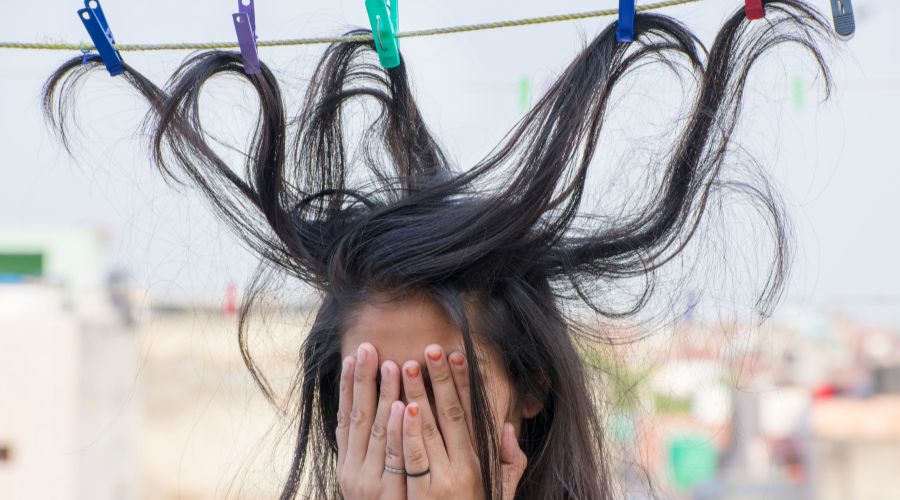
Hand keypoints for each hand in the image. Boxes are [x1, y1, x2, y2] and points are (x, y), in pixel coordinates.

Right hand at [336, 343, 407, 498]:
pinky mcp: (393, 493)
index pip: (346, 417)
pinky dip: (399, 430)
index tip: (353, 356)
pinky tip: (405, 406)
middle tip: (369, 347)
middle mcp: (353, 471)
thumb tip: (359, 416)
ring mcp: (371, 483)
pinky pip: (397, 456)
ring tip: (393, 364)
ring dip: (385, 395)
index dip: (349, 386)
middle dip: (364, 380)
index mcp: (347, 465)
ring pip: (378, 431)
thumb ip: (363, 449)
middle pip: (359, 417)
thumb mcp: (367, 479)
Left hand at [400, 345, 527, 499]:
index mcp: (478, 463)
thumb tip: (507, 427)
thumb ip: (508, 463)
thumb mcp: (499, 494)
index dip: (463, 384)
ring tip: (402, 366)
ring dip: (413, 395)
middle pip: (447, 415)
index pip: (469, 414)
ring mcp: (438, 482)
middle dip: (437, 380)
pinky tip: (397, 407)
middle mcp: (461, 469)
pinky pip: (409, 457)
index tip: (456, 355)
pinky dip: (403, 430)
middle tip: (428, 349)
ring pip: (424, 430)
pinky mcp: (418, 495)